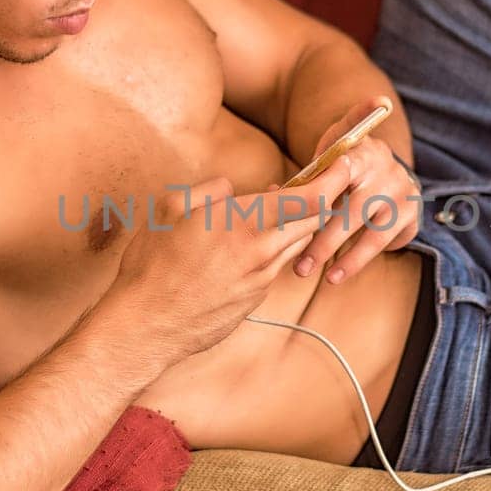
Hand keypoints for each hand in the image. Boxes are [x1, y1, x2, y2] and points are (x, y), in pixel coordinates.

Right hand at [107, 161, 356, 365]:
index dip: (332, 179)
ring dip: (292, 228)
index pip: (308, 198)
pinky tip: (244, 253)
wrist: (147, 324)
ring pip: (295, 246)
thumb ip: (208, 191)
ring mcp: (261, 280)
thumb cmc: (153, 265)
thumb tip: (228, 188)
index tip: (342, 165)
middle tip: (301, 188)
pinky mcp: (254, 301)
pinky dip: (270, 254)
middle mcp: (261, 251)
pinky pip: (273, 269)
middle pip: (311, 222)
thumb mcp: (170, 209)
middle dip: (315, 202)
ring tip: (268, 217)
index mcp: (243, 222)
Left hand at [281, 94, 420, 285]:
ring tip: (323, 277)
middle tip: (300, 266)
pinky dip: (357, 260)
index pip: (343, 164)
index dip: (326, 187)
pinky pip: (382, 242)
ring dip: (345, 258)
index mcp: (359, 148)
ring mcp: (401, 190)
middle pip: (352, 208)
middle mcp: (385, 167)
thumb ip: (309, 174)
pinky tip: (338, 274)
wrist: (387, 169)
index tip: (307, 205)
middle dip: (324, 240)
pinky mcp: (411, 212)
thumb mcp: (330, 156)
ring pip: (370, 232)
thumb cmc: (345, 167)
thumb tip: (274, 193)